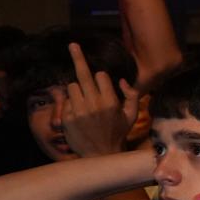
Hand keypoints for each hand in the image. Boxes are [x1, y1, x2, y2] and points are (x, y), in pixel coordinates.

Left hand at [60, 43, 138, 157]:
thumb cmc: (118, 133)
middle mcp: (94, 104)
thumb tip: (122, 81)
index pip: (101, 76)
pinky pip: (67, 101)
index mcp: (110, 102)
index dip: (101, 78)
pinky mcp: (68, 118)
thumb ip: (132, 96)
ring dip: (78, 90)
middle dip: (78, 57)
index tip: (101, 82)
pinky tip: (79, 114)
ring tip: (84, 103)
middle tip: (72, 45)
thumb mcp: (131, 116)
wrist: (101, 155)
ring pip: (73, 86)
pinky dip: (72, 103)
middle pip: (83, 74)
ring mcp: (79, 111)